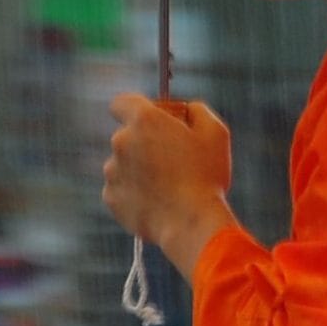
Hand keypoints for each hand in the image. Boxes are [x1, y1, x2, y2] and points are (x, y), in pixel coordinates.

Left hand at [104, 95, 235, 275]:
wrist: (191, 223)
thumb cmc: (206, 176)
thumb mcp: (215, 132)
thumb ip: (197, 110)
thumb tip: (186, 109)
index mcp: (144, 120)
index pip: (122, 103)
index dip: (138, 109)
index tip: (154, 121)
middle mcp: (121, 141)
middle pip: (127, 135)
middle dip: (146, 143)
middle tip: (173, 158)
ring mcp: (113, 171)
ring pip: (124, 164)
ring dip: (141, 170)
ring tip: (168, 185)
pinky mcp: (110, 198)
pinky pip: (121, 189)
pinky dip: (135, 193)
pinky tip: (158, 201)